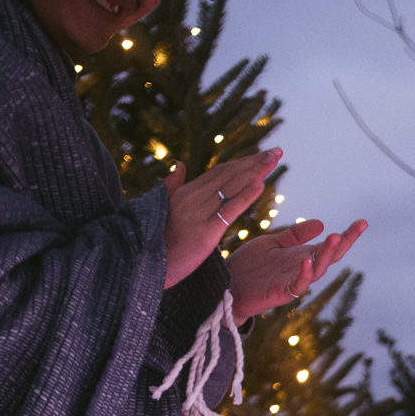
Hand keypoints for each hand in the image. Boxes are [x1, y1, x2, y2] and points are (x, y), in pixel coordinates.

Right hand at [161, 150, 281, 289]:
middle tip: (276, 152)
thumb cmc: (152, 241)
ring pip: (231, 187)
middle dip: (254, 162)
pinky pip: (228, 210)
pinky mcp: (205, 232)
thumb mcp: (163, 208)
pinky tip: (260, 184)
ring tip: (274, 159)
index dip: (241, 163)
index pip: (218, 173)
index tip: (260, 156)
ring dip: (255, 171)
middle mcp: (192, 198)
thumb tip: (180, 163)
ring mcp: (198, 213)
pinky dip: (245, 196)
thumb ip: (172, 185)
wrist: (137, 263)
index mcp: (184, 193)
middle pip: (228, 174)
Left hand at [228, 217, 368, 324]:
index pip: (330, 245)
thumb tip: (321, 223)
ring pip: (319, 269)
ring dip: (328, 254)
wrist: (228, 286)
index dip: (347, 235)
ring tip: (336, 237)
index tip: (362, 222)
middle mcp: (302, 268)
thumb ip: (295, 235)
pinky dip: (304, 273)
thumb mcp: (274, 243)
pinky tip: (306, 259)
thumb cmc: (250, 266)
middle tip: (359, 226)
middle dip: (346, 241)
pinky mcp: (282, 292)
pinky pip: (298, 284)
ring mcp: (294, 280)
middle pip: (332, 256)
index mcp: (302, 255)